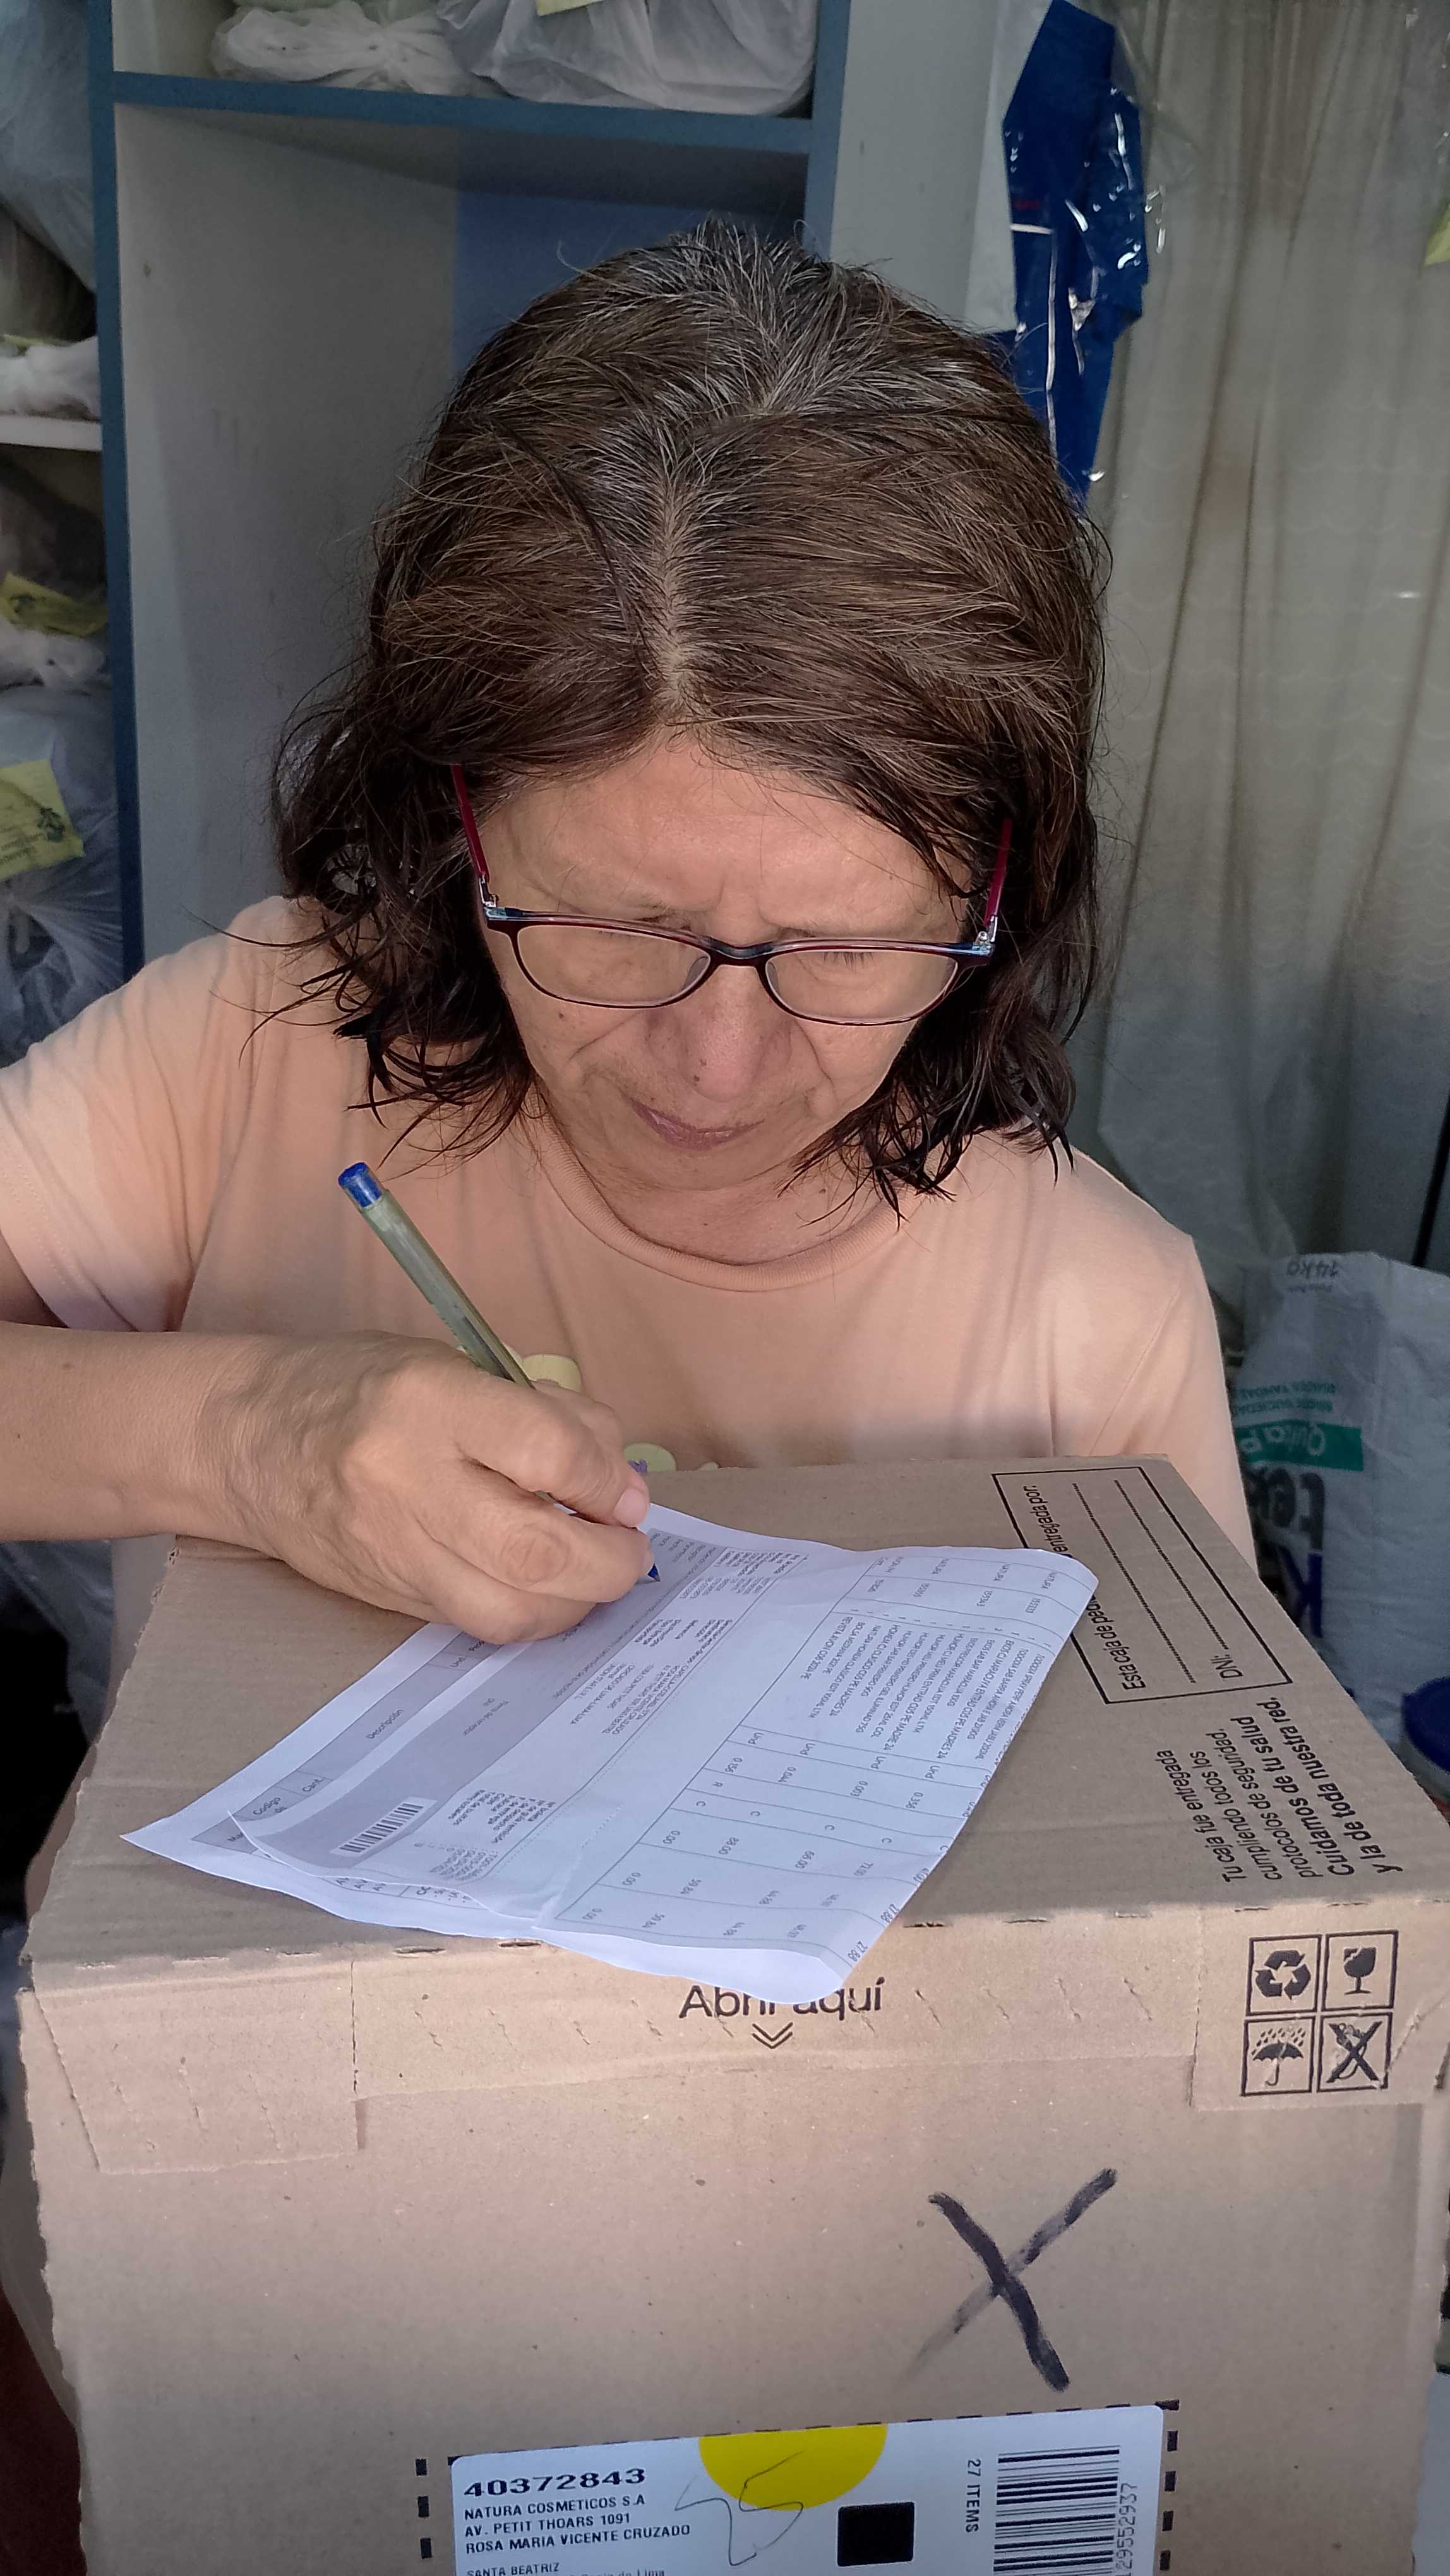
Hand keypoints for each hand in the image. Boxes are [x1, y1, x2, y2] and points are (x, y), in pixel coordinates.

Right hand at [211, 1334, 651, 1639]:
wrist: (245, 1440)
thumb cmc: (359, 1387)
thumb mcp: (453, 1365)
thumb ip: (545, 1413)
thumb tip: (622, 1482)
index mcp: (428, 1401)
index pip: (547, 1452)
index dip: (606, 1478)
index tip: (624, 1488)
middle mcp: (407, 1481)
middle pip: (534, 1550)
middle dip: (609, 1560)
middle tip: (629, 1543)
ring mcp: (394, 1550)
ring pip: (509, 1610)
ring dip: (577, 1601)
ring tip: (593, 1570)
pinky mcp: (389, 1597)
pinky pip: (478, 1623)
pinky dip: (532, 1612)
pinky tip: (547, 1586)